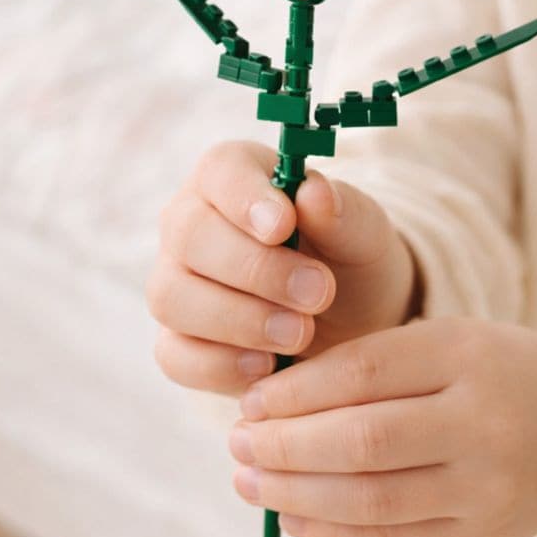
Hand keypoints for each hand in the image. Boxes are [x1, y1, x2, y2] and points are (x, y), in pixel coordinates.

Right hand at [147, 140, 419, 396]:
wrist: (351, 321)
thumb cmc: (348, 259)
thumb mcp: (363, 234)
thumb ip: (343, 212)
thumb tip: (315, 192)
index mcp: (233, 176)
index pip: (220, 170)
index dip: (246, 198)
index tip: (285, 227)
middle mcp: (190, 224)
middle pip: (189, 236)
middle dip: (255, 269)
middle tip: (318, 293)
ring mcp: (176, 283)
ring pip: (172, 297)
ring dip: (239, 320)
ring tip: (300, 333)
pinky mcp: (177, 341)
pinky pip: (175, 355)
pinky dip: (221, 365)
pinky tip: (268, 366)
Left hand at [228, 316, 536, 536]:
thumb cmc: (486, 374)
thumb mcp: (441, 343)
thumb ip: (367, 364)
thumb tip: (268, 404)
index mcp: (465, 354)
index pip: (363, 371)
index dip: (296, 391)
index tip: (249, 401)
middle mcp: (482, 421)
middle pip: (363, 440)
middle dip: (286, 446)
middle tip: (237, 444)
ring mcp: (486, 487)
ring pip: (371, 498)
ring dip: (295, 494)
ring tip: (249, 483)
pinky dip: (331, 530)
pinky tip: (291, 516)